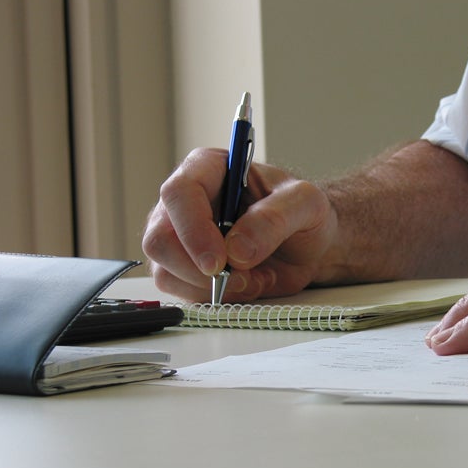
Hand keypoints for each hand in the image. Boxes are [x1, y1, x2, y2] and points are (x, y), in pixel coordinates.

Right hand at [142, 148, 337, 301]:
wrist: (307, 243)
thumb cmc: (303, 213)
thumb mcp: (305, 204)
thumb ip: (275, 219)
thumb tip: (236, 250)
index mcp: (209, 169)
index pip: (179, 193)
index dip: (193, 229)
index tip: (218, 261)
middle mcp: (186, 203)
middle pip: (159, 239)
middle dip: (198, 269)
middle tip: (242, 277)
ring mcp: (180, 238)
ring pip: (166, 272)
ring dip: (212, 287)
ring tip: (255, 278)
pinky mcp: (185, 269)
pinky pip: (183, 292)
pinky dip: (218, 298)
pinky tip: (248, 284)